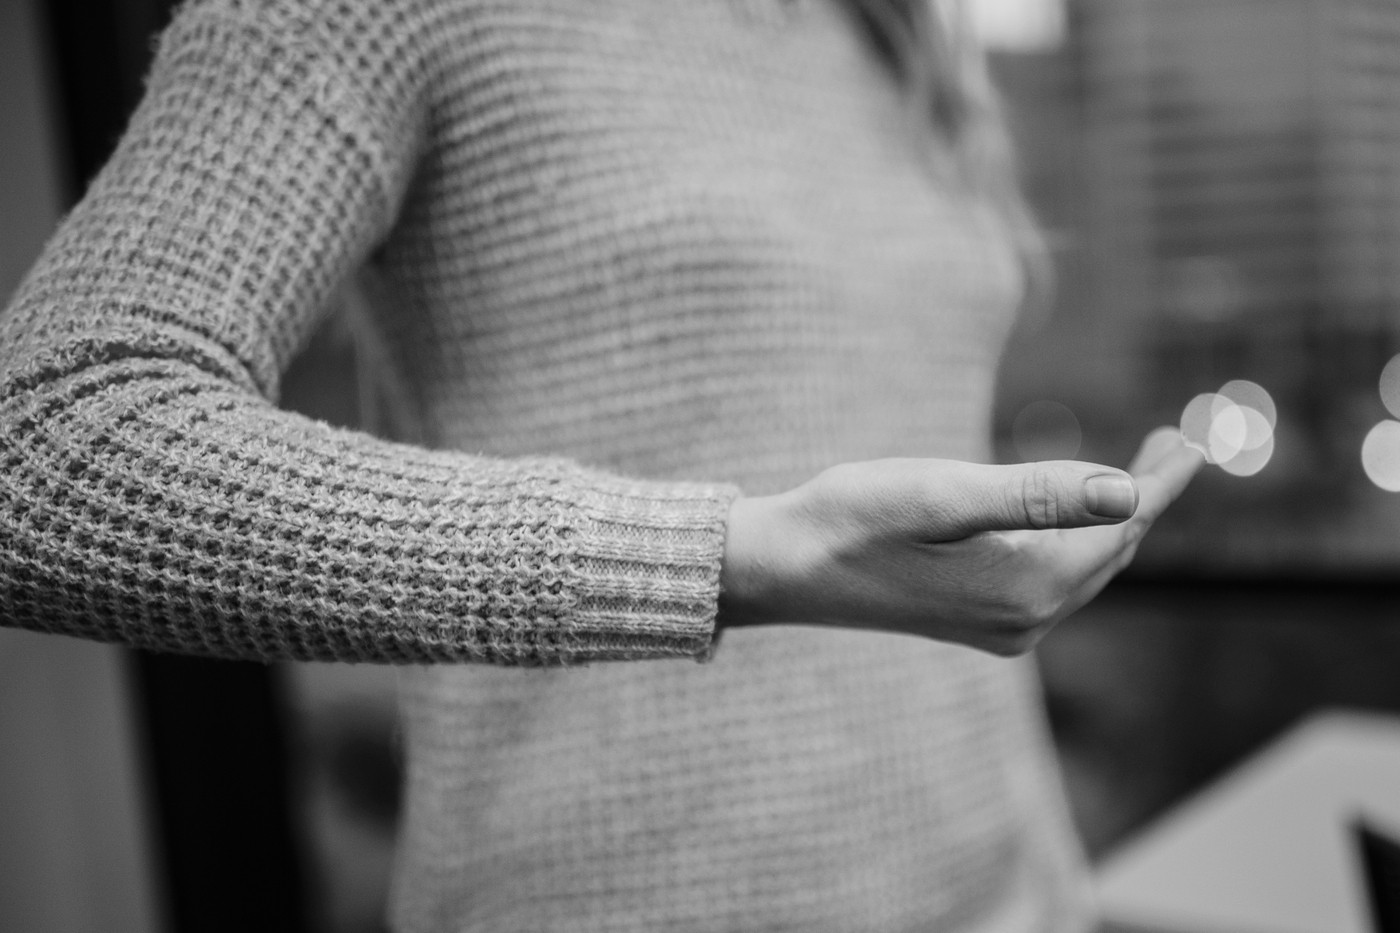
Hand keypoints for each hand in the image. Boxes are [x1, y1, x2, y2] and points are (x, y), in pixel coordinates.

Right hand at [717, 427, 1203, 654]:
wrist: (784, 568)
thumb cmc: (853, 518)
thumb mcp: (943, 493)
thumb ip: (1036, 494)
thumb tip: (1128, 493)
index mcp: (1025, 588)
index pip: (1120, 527)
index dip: (1162, 480)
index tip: (1198, 437)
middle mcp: (1025, 619)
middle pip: (1111, 551)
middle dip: (1146, 497)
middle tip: (1175, 439)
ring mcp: (1002, 626)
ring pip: (1084, 566)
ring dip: (1113, 518)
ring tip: (1138, 467)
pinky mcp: (978, 620)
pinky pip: (1053, 578)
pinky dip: (1077, 540)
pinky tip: (1073, 513)